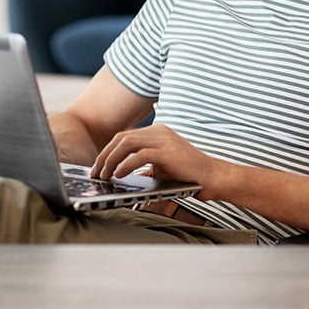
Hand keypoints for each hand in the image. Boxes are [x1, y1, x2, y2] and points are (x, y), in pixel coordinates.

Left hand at [91, 124, 211, 187]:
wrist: (212, 177)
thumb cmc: (187, 175)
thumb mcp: (160, 167)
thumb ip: (143, 165)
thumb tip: (120, 174)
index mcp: (157, 132)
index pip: (124, 136)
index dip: (108, 151)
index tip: (98, 167)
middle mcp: (159, 131)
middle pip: (121, 138)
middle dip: (105, 155)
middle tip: (96, 172)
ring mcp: (164, 139)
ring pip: (127, 143)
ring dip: (111, 160)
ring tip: (105, 175)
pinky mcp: (168, 151)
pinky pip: (140, 155)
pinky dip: (126, 165)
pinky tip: (119, 175)